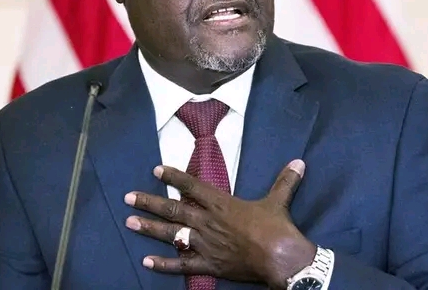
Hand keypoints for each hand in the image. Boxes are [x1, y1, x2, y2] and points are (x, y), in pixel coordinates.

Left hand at [123, 159, 315, 288]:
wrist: (281, 257)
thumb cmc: (277, 227)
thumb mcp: (278, 200)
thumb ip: (285, 180)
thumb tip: (299, 162)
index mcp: (222, 203)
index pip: (192, 186)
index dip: (174, 177)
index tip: (156, 170)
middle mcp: (208, 222)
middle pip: (173, 209)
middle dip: (149, 202)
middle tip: (128, 197)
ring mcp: (205, 244)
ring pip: (171, 234)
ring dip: (150, 228)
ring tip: (129, 222)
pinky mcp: (209, 265)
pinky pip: (181, 265)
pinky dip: (164, 264)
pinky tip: (147, 261)